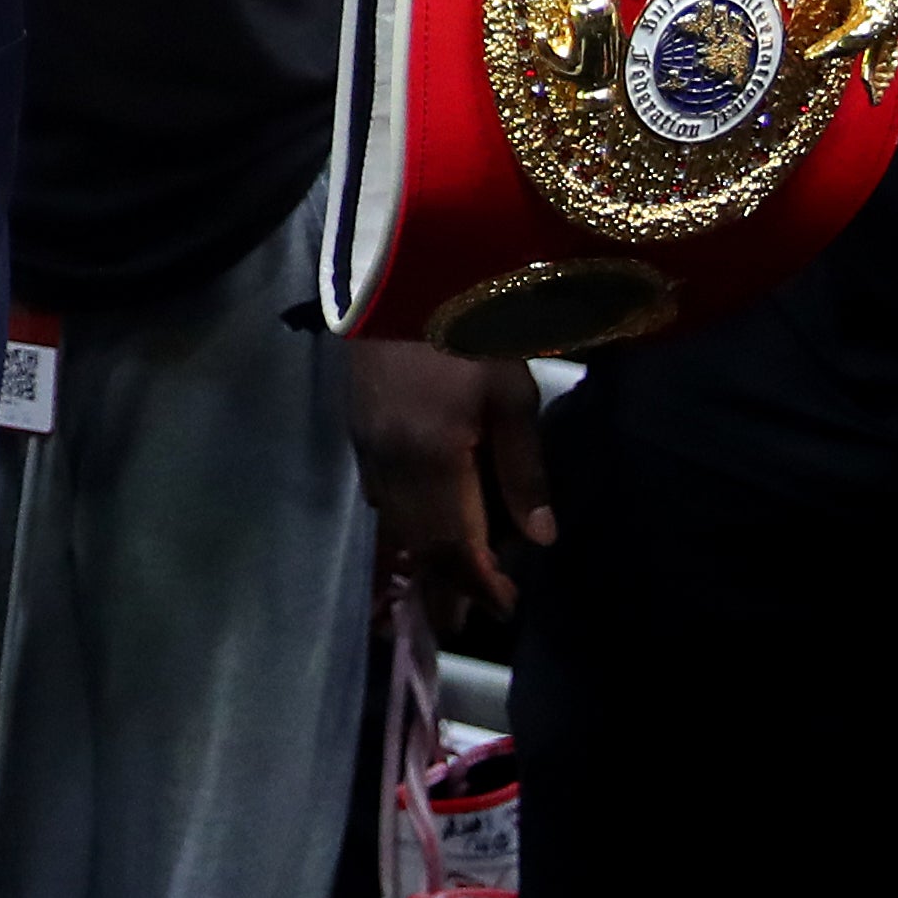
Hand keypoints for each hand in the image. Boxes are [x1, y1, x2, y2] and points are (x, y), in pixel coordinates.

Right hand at [345, 338, 555, 613]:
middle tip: (464, 623)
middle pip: (418, 543)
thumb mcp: (512, 394)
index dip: (481, 582)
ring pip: (393, 523)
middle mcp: (391, 465)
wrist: (398, 274)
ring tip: (443, 590)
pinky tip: (418, 529)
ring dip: (421, 559)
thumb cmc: (468, 330)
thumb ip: (524, 469)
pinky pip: (379, 496)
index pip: (456, 544)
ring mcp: (367, 447)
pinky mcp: (358, 428)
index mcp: (432, 460)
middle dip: (443, 586)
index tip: (507, 608)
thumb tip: (539, 538)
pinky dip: (401, 524)